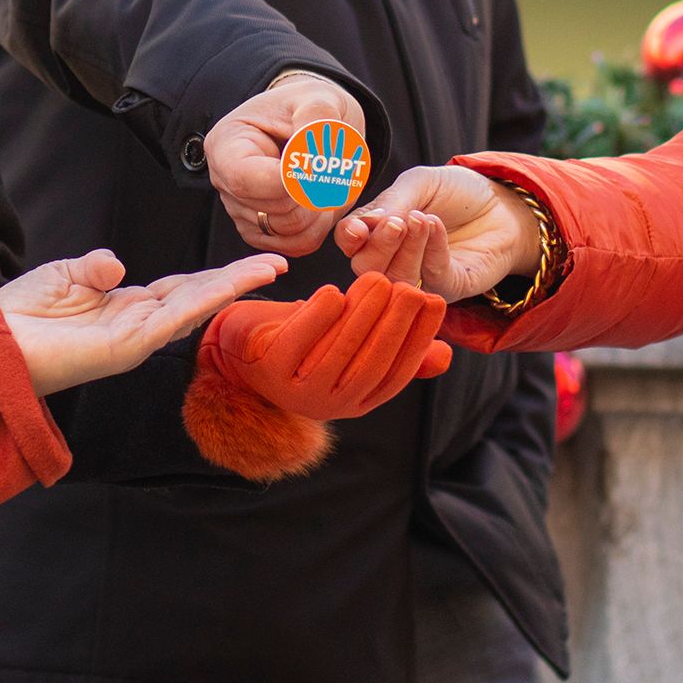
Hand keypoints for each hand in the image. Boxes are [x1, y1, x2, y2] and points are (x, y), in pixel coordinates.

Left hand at [0, 248, 285, 395]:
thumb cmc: (21, 316)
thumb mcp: (64, 275)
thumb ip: (96, 267)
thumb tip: (120, 266)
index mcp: (124, 307)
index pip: (180, 288)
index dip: (213, 275)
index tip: (249, 262)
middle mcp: (136, 324)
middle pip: (196, 297)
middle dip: (236, 281)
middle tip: (276, 263)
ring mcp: (135, 338)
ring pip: (193, 307)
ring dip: (231, 287)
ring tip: (267, 269)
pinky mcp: (126, 347)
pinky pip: (171, 319)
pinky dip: (201, 301)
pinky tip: (226, 286)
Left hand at [198, 273, 452, 421]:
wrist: (237, 348)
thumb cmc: (302, 340)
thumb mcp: (351, 344)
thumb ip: (392, 349)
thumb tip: (445, 355)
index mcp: (356, 400)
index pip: (397, 372)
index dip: (419, 338)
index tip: (434, 300)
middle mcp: (330, 403)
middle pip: (371, 363)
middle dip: (396, 324)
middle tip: (410, 286)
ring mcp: (298, 390)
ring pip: (340, 351)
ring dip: (363, 314)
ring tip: (379, 279)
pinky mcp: (269, 370)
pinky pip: (299, 342)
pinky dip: (318, 317)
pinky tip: (334, 291)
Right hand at [204, 73, 367, 256]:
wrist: (313, 126)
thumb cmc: (309, 108)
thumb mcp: (318, 98)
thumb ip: (316, 117)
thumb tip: (310, 158)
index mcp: (227, 144)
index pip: (246, 179)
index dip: (287, 181)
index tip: (318, 168)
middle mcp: (225, 182)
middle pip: (274, 209)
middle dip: (312, 192)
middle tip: (329, 165)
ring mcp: (241, 211)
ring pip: (288, 231)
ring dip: (319, 208)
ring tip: (324, 178)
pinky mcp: (262, 232)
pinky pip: (298, 244)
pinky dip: (319, 225)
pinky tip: (320, 198)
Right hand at [335, 165, 540, 302]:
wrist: (502, 203)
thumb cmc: (457, 192)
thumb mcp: (420, 183)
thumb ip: (392, 201)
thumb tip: (366, 224)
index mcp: (377, 231)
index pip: (350, 242)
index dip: (349, 237)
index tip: (360, 228)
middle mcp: (392, 259)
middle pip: (365, 268)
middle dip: (378, 246)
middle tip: (397, 222)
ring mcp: (420, 278)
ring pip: (396, 278)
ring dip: (407, 247)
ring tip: (422, 219)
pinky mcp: (449, 289)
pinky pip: (432, 280)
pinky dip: (431, 251)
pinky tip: (436, 226)